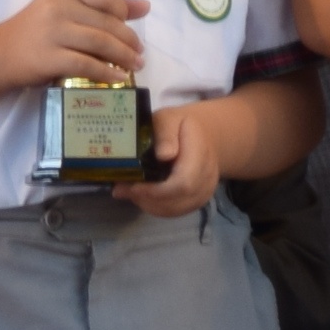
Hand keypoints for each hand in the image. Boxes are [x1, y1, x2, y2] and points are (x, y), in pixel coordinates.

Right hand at [0, 0, 147, 93]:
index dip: (124, 13)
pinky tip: (118, 78)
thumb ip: (102, 6)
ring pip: (100, 43)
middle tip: (140, 53)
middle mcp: (58, 7)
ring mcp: (53, 32)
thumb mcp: (66, 8)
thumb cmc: (38, 30)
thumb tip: (144, 7)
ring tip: (135, 65)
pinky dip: (107, 72)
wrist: (1, 54)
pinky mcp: (50, 58)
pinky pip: (87, 65)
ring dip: (124, 56)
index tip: (132, 27)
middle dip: (129, 40)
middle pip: (106, 23)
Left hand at [131, 99, 226, 218]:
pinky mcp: (199, 200)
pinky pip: (177, 211)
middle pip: (179, 199)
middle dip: (148, 198)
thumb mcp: (169, 118)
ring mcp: (205, 190)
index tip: (133, 186)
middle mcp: (207, 175)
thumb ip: (165, 134)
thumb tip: (163, 155)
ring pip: (176, 209)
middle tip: (122, 189)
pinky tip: (143, 196)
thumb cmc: (180, 126)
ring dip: (149, 204)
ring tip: (130, 191)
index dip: (158, 190)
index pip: (184, 182)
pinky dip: (156, 207)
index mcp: (200, 152)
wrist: (201, 137)